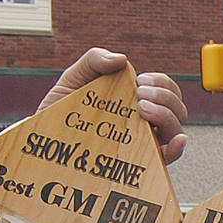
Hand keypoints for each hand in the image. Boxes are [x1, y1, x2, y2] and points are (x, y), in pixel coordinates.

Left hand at [37, 48, 189, 164]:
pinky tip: (176, 140)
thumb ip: (95, 59)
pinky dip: (177, 148)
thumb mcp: (75, 77)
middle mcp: (145, 122)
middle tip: (140, 94)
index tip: (141, 81)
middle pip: (177, 108)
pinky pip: (168, 158)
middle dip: (165, 97)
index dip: (162, 83)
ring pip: (175, 129)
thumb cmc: (61, 108)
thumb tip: (122, 60)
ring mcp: (144, 142)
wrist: (44, 136)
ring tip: (142, 109)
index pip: (166, 90)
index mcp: (136, 100)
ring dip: (167, 115)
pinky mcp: (137, 163)